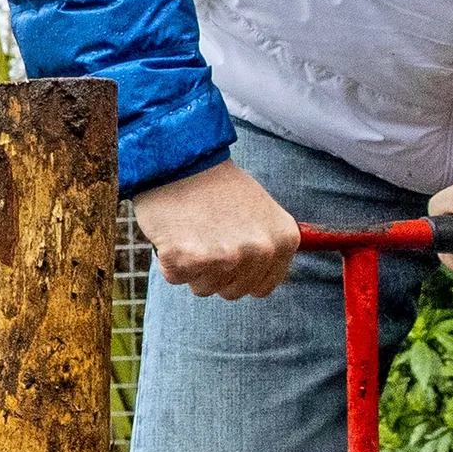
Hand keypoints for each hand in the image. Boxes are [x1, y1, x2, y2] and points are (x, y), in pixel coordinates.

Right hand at [135, 158, 299, 300]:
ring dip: (191, 266)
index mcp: (283, 240)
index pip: (261, 287)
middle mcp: (260, 250)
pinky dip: (168, 261)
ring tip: (191, 231)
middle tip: (205, 235)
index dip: (239, 274)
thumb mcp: (261, 212)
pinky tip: (174, 233)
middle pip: (232, 292)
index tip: (226, 251)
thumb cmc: (216, 185)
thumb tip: (260, 283)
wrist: (182, 159)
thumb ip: (266, 246)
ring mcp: (226, 256)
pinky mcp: (191, 259)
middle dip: (214, 272)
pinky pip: (175, 277)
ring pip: (203, 288)